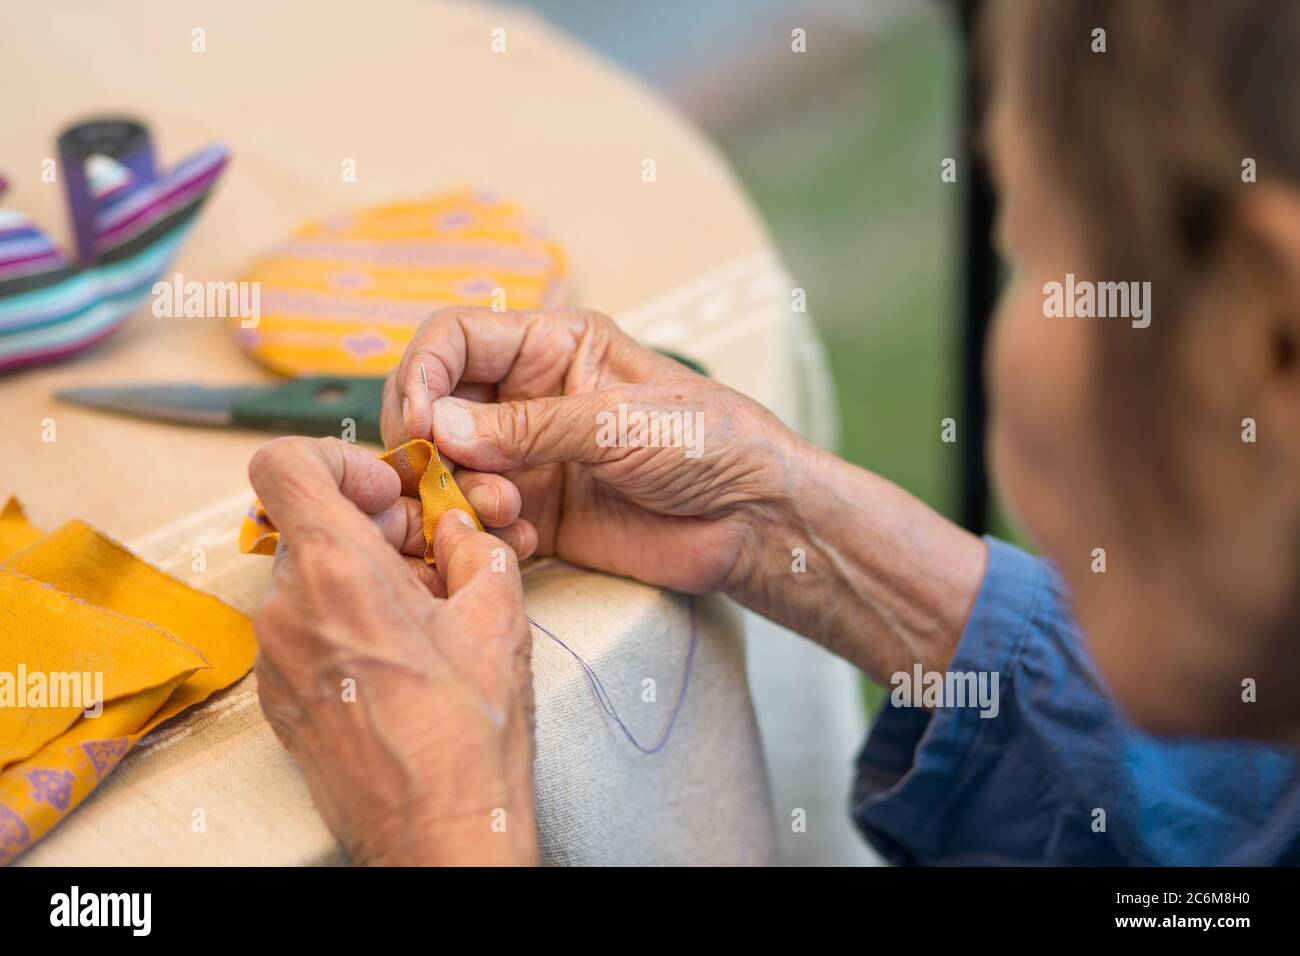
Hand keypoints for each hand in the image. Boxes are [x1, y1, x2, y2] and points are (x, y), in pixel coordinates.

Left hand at [247, 436, 536, 865]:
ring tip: (427, 611)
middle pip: (310, 524)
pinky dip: (346, 620)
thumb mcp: (497, 616)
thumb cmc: (468, 734)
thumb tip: (455, 530)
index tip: (388, 494)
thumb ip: (474, 547)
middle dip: (373, 527)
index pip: (283, 465)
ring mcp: (275, 658)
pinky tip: (402, 654)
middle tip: (432, 555)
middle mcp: (287, 609)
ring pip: (309, 578)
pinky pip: (304, 628)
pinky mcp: (278, 698)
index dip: (338, 461)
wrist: (438, 832)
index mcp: (337, 571)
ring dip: (363, 575)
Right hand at [380, 307, 801, 593]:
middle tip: (446, 476)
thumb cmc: (708, 444)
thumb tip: (435, 426)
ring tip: (507, 510)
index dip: (422, 373)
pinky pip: (479, 519)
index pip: (454, 338)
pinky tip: (526, 541)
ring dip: (458, 491)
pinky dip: (484, 531)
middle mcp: (529, 396)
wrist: (754, 522)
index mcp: (553, 345)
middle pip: (435, 404)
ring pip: (448, 467)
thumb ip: (528, 426)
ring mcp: (530, 457)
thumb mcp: (618, 422)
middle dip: (430, 442)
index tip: (419, 423)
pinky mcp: (537, 514)